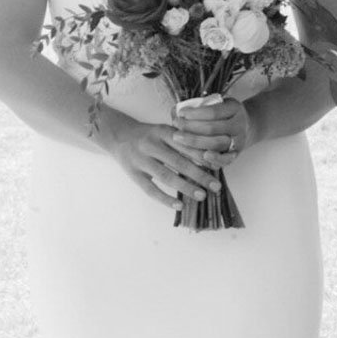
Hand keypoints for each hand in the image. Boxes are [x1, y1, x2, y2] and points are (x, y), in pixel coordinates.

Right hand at [97, 108, 222, 208]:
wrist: (118, 135)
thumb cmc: (149, 136)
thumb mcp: (165, 132)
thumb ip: (183, 142)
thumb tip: (209, 159)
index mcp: (163, 132)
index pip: (186, 145)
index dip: (203, 157)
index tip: (218, 167)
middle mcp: (151, 144)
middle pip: (178, 162)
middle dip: (199, 175)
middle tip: (215, 186)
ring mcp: (141, 160)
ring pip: (166, 176)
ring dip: (185, 187)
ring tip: (201, 196)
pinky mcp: (133, 174)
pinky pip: (150, 189)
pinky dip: (165, 198)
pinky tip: (179, 205)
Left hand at [172, 95, 252, 167]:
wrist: (246, 126)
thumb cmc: (223, 114)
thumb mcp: (216, 104)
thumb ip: (199, 106)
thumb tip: (175, 111)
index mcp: (234, 108)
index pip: (213, 112)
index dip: (195, 113)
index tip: (180, 113)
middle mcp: (239, 125)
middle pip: (212, 128)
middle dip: (190, 127)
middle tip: (176, 125)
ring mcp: (238, 141)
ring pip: (216, 144)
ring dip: (194, 142)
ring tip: (178, 137)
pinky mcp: (235, 155)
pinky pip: (225, 159)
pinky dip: (214, 158)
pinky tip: (202, 155)